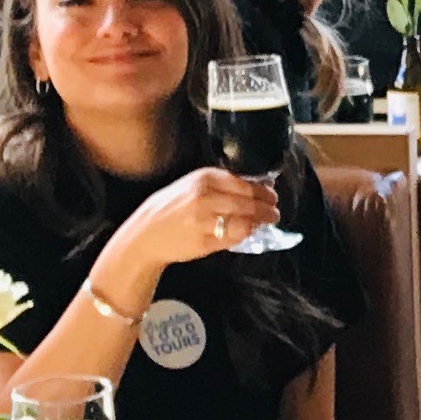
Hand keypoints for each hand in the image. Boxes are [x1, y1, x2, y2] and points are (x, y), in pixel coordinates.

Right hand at [116, 165, 279, 277]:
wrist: (145, 234)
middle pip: (249, 202)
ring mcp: (205, 220)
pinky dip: (245, 235)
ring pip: (245, 221)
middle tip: (275, 212)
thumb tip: (255, 186)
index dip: (263, 191)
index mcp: (203, 178)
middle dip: (267, 208)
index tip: (272, 195)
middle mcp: (205, 196)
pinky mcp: (205, 241)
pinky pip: (234, 238)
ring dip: (260, 222)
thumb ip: (219, 184)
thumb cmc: (170, 208)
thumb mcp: (190, 185)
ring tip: (266, 222)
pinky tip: (249, 232)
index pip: (244, 184)